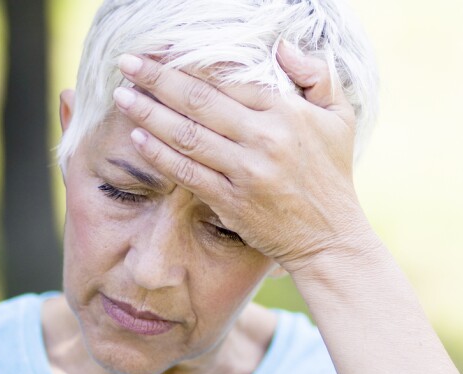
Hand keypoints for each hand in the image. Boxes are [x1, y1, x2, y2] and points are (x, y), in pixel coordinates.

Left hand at [112, 42, 372, 273]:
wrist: (331, 238)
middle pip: (198, 101)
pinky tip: (138, 138)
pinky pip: (187, 173)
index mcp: (285, 112)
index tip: (160, 53)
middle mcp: (264, 138)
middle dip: (157, 79)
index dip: (188, 64)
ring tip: (122, 96)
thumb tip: (281, 45)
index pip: (226, 80)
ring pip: (187, 135)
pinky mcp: (232, 202)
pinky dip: (160, 155)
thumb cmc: (333, 175)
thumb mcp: (340, 117)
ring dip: (148, 113)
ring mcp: (246, 172)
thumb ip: (316, 75)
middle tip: (127, 63)